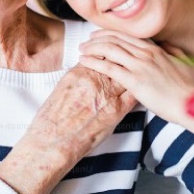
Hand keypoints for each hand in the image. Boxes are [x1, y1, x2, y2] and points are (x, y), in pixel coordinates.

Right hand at [0, 66, 136, 193]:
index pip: (99, 55)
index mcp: (78, 73)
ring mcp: (106, 95)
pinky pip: (132, 95)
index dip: (108, 53)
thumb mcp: (61, 88)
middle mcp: (94, 80)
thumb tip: (87, 70)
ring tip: (138, 71)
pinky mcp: (115, 111)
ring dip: (131, 73)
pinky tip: (141, 87)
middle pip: (115, 61)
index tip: (112, 53)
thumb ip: (77, 77)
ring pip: (126, 76)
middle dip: (122, 59)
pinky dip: (137, 89)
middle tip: (128, 60)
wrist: (53, 141)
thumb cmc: (51, 119)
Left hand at [78, 29, 193, 122]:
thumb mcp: (185, 63)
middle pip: (116, 40)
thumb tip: (165, 45)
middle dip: (97, 39)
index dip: (111, 34)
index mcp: (157, 50)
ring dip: (92, 48)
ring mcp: (140, 66)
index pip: (127, 36)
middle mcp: (146, 54)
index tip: (100, 35)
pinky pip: (109, 67)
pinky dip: (94, 62)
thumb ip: (173, 52)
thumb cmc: (190, 88)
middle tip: (87, 42)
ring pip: (110, 50)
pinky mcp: (135, 81)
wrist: (191, 104)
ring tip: (82, 50)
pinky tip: (85, 61)